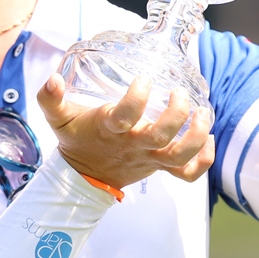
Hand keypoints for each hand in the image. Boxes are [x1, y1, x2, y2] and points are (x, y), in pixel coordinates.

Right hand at [37, 73, 214, 190]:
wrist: (85, 178)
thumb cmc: (77, 140)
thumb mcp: (57, 119)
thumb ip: (50, 98)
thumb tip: (52, 79)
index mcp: (110, 130)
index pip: (126, 115)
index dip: (137, 97)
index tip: (143, 79)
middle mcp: (134, 145)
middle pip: (162, 136)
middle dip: (177, 114)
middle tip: (178, 93)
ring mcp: (149, 158)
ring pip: (181, 155)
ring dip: (197, 135)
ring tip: (203, 112)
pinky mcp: (160, 167)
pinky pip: (188, 173)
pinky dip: (204, 159)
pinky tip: (209, 138)